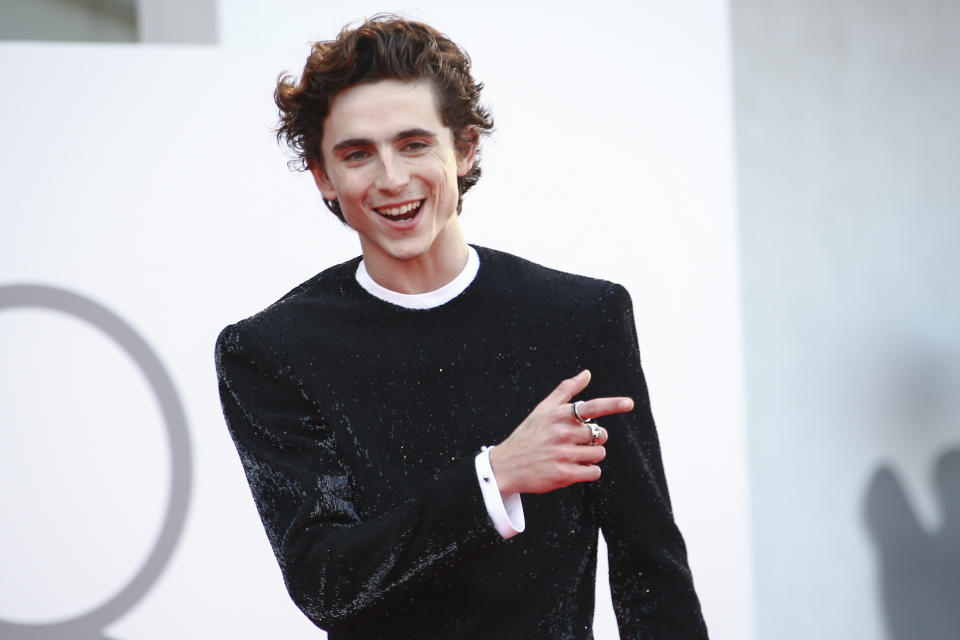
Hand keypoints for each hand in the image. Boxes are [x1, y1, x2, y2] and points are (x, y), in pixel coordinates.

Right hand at [489, 370, 633, 495]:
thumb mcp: (543, 409)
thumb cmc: (528, 435)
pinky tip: (574, 468)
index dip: (613, 404)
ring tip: (573, 456)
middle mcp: (562, 433)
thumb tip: (587, 373)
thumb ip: (566, 390)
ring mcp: (563, 454)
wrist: (506, 465)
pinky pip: (594, 472)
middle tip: (576, 442)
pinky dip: (589, 471)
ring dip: (591, 456)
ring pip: (599, 454)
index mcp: (559, 415)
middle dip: (594, 439)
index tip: (629, 403)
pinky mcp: (564, 475)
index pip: (591, 407)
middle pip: (600, 434)